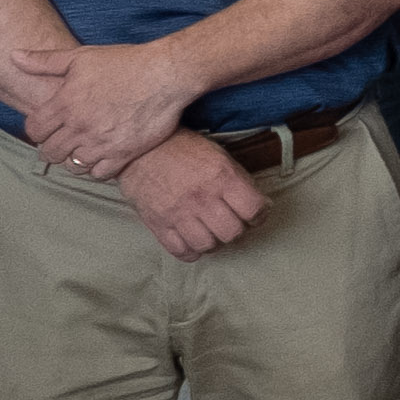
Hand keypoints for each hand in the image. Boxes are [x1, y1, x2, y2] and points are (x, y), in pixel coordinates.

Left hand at [35, 37, 208, 182]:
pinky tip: (102, 156)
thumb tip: (13, 56)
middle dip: (53, 147)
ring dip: (74, 159)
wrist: (166, 74)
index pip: (35, 130)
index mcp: (64, 103)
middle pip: (50, 152)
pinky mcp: (123, 153)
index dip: (39, 129)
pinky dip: (97, 169)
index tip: (49, 126)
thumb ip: (44, 61)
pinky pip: (99, 174)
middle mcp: (79, 126)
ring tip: (82, 149)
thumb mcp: (81, 56)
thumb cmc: (124, 62)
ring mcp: (101, 142)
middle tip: (64, 140)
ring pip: (73, 165)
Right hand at [116, 131, 265, 261]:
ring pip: (207, 245)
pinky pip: (181, 251)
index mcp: (221, 177)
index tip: (255, 214)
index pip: (253, 209)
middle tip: (232, 222)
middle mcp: (201, 198)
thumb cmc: (182, 149)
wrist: (139, 148)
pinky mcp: (158, 224)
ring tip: (212, 232)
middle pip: (232, 232)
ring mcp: (178, 213)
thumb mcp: (218, 155)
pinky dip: (191, 251)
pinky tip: (193, 240)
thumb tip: (260, 204)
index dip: (259, 214)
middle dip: (238, 230)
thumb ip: (238, 181)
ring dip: (214, 242)